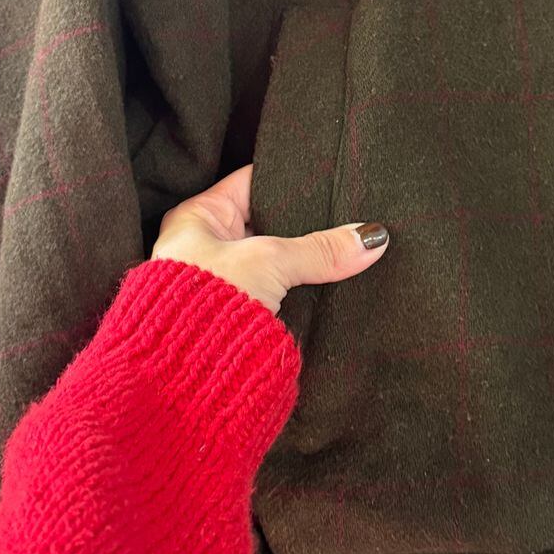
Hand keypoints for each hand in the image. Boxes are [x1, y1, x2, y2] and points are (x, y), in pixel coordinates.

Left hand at [149, 164, 389, 313]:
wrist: (183, 377)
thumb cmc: (200, 305)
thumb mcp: (269, 262)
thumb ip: (320, 249)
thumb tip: (370, 238)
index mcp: (199, 216)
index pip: (253, 181)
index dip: (289, 177)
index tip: (328, 176)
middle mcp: (208, 245)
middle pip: (270, 222)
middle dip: (306, 223)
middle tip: (349, 213)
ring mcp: (226, 281)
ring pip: (278, 260)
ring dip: (306, 260)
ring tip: (349, 246)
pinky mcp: (241, 314)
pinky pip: (280, 290)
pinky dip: (302, 288)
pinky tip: (334, 282)